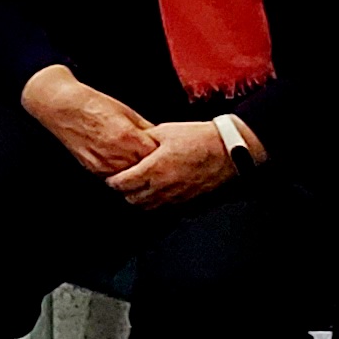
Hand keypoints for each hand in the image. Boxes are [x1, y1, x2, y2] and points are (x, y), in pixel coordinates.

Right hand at [22, 63, 158, 178]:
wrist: (63, 108)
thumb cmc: (94, 105)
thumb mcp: (126, 112)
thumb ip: (145, 128)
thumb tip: (162, 139)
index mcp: (128, 137)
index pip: (156, 156)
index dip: (162, 154)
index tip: (165, 152)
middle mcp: (117, 154)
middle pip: (145, 170)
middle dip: (151, 166)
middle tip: (156, 161)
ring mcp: (104, 164)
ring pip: (131, 178)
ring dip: (136, 172)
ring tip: (139, 163)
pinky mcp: (94, 169)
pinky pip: (115, 177)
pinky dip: (121, 173)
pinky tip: (122, 163)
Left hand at [107, 119, 240, 206]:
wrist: (229, 150)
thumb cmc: (199, 138)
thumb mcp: (165, 131)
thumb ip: (144, 139)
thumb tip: (129, 142)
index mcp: (154, 169)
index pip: (123, 183)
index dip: (112, 181)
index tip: (110, 176)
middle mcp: (164, 187)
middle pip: (132, 199)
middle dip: (124, 191)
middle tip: (122, 182)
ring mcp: (177, 196)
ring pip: (148, 207)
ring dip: (139, 199)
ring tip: (137, 188)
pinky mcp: (189, 200)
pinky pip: (166, 208)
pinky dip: (157, 203)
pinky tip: (157, 192)